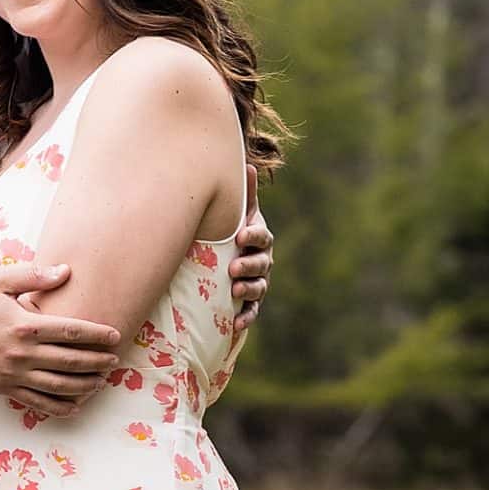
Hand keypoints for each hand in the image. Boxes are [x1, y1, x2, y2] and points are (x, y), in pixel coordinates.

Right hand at [0, 273, 119, 412]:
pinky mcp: (3, 388)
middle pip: (71, 360)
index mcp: (25, 324)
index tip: (115, 336)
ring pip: (59, 385)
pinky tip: (75, 406)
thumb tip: (66, 271)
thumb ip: (33, 276)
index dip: (97, 334)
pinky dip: (59, 406)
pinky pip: (37, 402)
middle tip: (114, 360)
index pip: (71, 330)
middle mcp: (22, 352)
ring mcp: (13, 374)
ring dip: (84, 385)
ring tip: (100, 382)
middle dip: (97, 361)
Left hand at [229, 167, 273, 329]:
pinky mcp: (249, 304)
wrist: (226, 259)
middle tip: (234, 267)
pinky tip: (234, 325)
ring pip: (258, 288)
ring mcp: (257, 283)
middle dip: (249, 265)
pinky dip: (245, 318)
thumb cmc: (231, 232)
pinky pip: (251, 312)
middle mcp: (262, 261)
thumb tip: (247, 165)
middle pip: (262, 264)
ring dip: (248, 290)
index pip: (262, 236)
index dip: (254, 236)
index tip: (241, 236)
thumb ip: (245, 196)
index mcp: (259, 239)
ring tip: (234, 291)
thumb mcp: (239, 214)